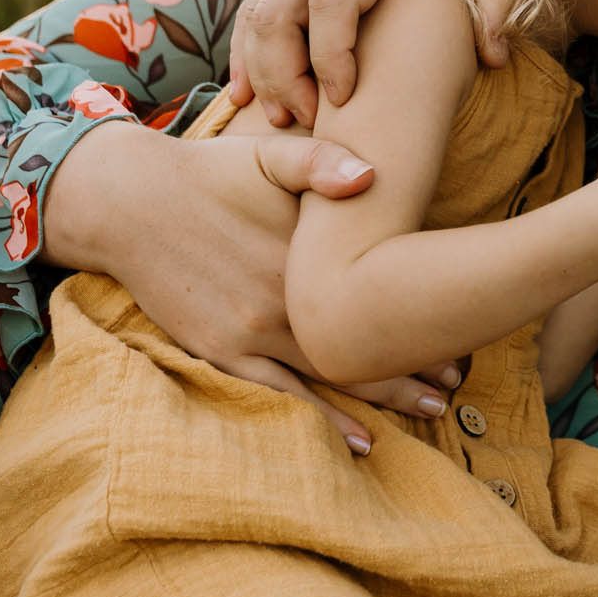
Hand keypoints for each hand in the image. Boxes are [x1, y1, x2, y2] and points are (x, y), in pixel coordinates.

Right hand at [75, 127, 465, 453]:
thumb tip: (370, 175)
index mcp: (305, 252)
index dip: (425, 312)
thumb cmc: (208, 174)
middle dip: (414, 365)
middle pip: (363, 340)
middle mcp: (283, 298)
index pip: (379, 288)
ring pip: (331, 374)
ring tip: (430, 412)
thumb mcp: (268, 154)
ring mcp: (251, 330)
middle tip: (455, 384)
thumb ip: (321, 161)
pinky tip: (358, 442)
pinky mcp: (221, 350)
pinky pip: (278, 395)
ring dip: (382, 396)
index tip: (468, 326)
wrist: (129, 203)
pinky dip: (320, 420)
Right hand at [230, 0, 476, 126]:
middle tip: (307, 122)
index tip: (344, 98)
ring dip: (258, 66)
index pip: (333, 1)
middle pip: (276, 12)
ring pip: (255, 8)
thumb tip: (495, 58)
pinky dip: (248, 45)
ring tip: (279, 117)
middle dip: (282, 75)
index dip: (330, 57)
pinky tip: (253, 86)